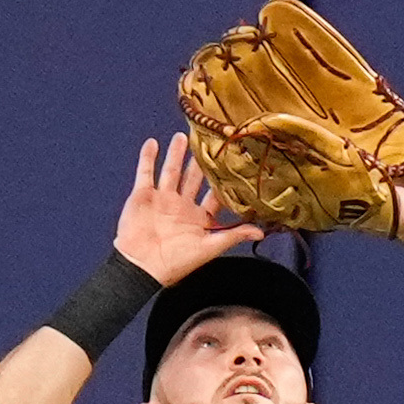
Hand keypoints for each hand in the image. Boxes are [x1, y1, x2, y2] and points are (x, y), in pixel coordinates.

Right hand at [116, 133, 262, 280]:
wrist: (142, 266)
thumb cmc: (177, 262)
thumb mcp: (209, 248)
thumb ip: (233, 235)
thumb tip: (262, 231)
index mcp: (199, 218)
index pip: (214, 195)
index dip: (222, 181)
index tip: (234, 163)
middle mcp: (181, 206)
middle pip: (193, 178)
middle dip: (200, 162)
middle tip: (209, 141)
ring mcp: (162, 199)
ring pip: (171, 171)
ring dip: (176, 154)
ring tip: (183, 137)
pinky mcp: (143, 196)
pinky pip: (145, 173)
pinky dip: (148, 158)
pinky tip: (152, 143)